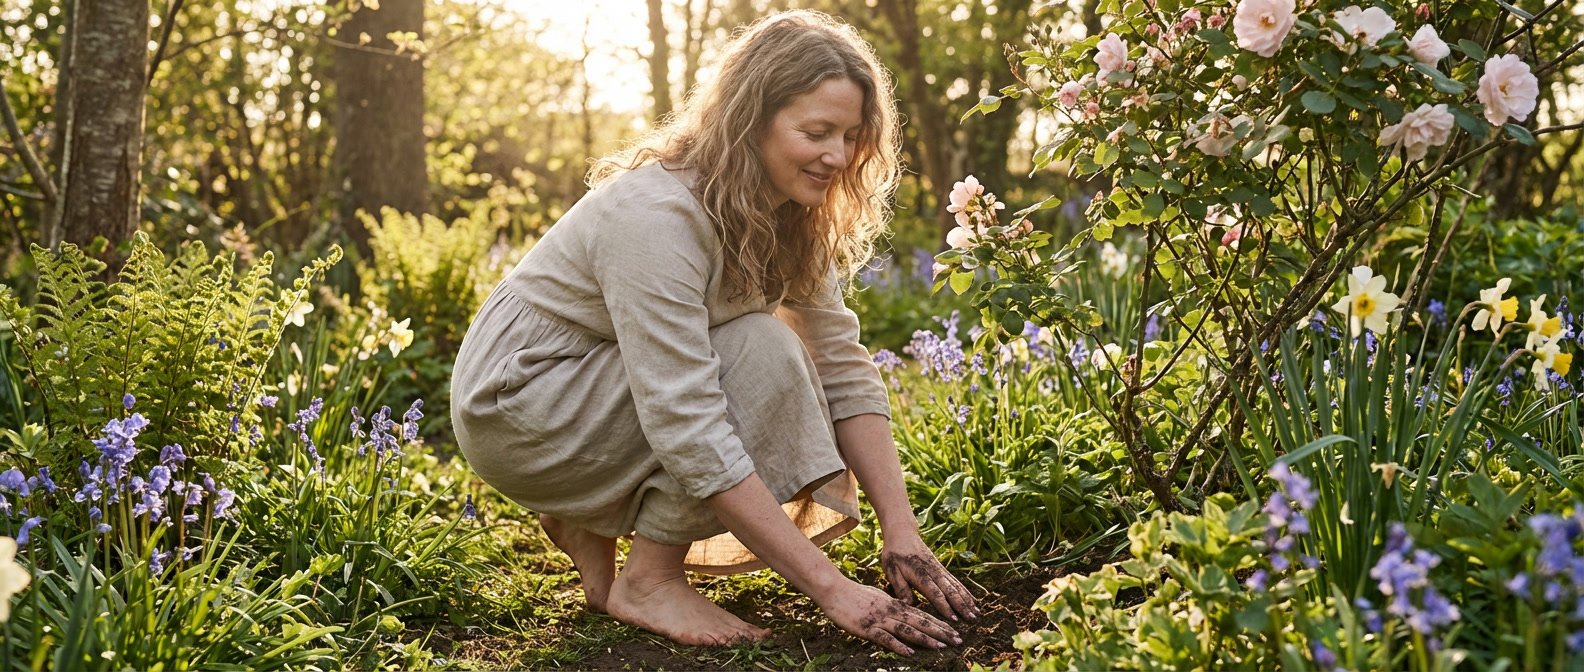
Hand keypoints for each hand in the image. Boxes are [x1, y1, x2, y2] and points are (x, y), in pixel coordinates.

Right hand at [816, 580, 960, 654]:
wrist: (834, 590)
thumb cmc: (854, 594)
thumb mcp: (878, 596)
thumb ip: (892, 604)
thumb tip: (904, 608)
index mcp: (895, 604)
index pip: (922, 615)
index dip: (939, 624)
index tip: (954, 630)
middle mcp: (892, 611)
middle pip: (920, 622)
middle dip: (940, 632)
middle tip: (958, 640)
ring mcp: (880, 619)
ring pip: (908, 629)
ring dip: (926, 639)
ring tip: (942, 646)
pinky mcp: (868, 628)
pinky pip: (886, 638)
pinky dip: (899, 645)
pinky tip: (910, 652)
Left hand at [881, 538, 978, 621]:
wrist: (902, 534)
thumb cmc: (894, 554)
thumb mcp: (891, 569)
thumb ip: (900, 587)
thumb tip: (907, 605)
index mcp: (920, 575)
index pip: (935, 593)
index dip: (945, 607)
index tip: (954, 619)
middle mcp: (933, 572)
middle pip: (950, 591)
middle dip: (962, 606)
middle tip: (972, 619)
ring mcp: (939, 569)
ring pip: (956, 586)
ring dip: (967, 600)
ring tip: (977, 613)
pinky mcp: (941, 568)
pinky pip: (955, 581)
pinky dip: (965, 591)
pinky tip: (972, 600)